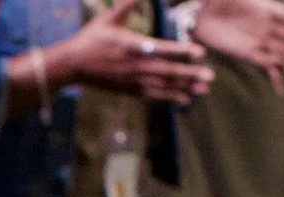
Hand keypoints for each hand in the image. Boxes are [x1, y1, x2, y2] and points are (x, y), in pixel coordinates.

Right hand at [54, 0, 213, 102]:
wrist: (73, 65)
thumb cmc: (92, 38)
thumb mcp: (109, 17)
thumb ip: (128, 3)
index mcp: (133, 47)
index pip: (162, 49)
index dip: (182, 51)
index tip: (200, 52)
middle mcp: (136, 67)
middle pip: (168, 72)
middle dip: (190, 74)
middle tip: (210, 76)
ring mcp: (133, 81)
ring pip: (164, 86)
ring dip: (185, 88)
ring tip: (204, 90)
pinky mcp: (129, 90)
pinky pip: (153, 96)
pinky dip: (169, 98)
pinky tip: (184, 100)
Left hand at [189, 0, 283, 87]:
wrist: (202, 18)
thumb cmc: (216, 1)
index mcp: (262, 8)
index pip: (282, 13)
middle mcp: (263, 24)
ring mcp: (256, 39)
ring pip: (276, 46)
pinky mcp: (245, 52)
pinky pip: (261, 58)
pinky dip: (269, 61)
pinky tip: (277, 63)